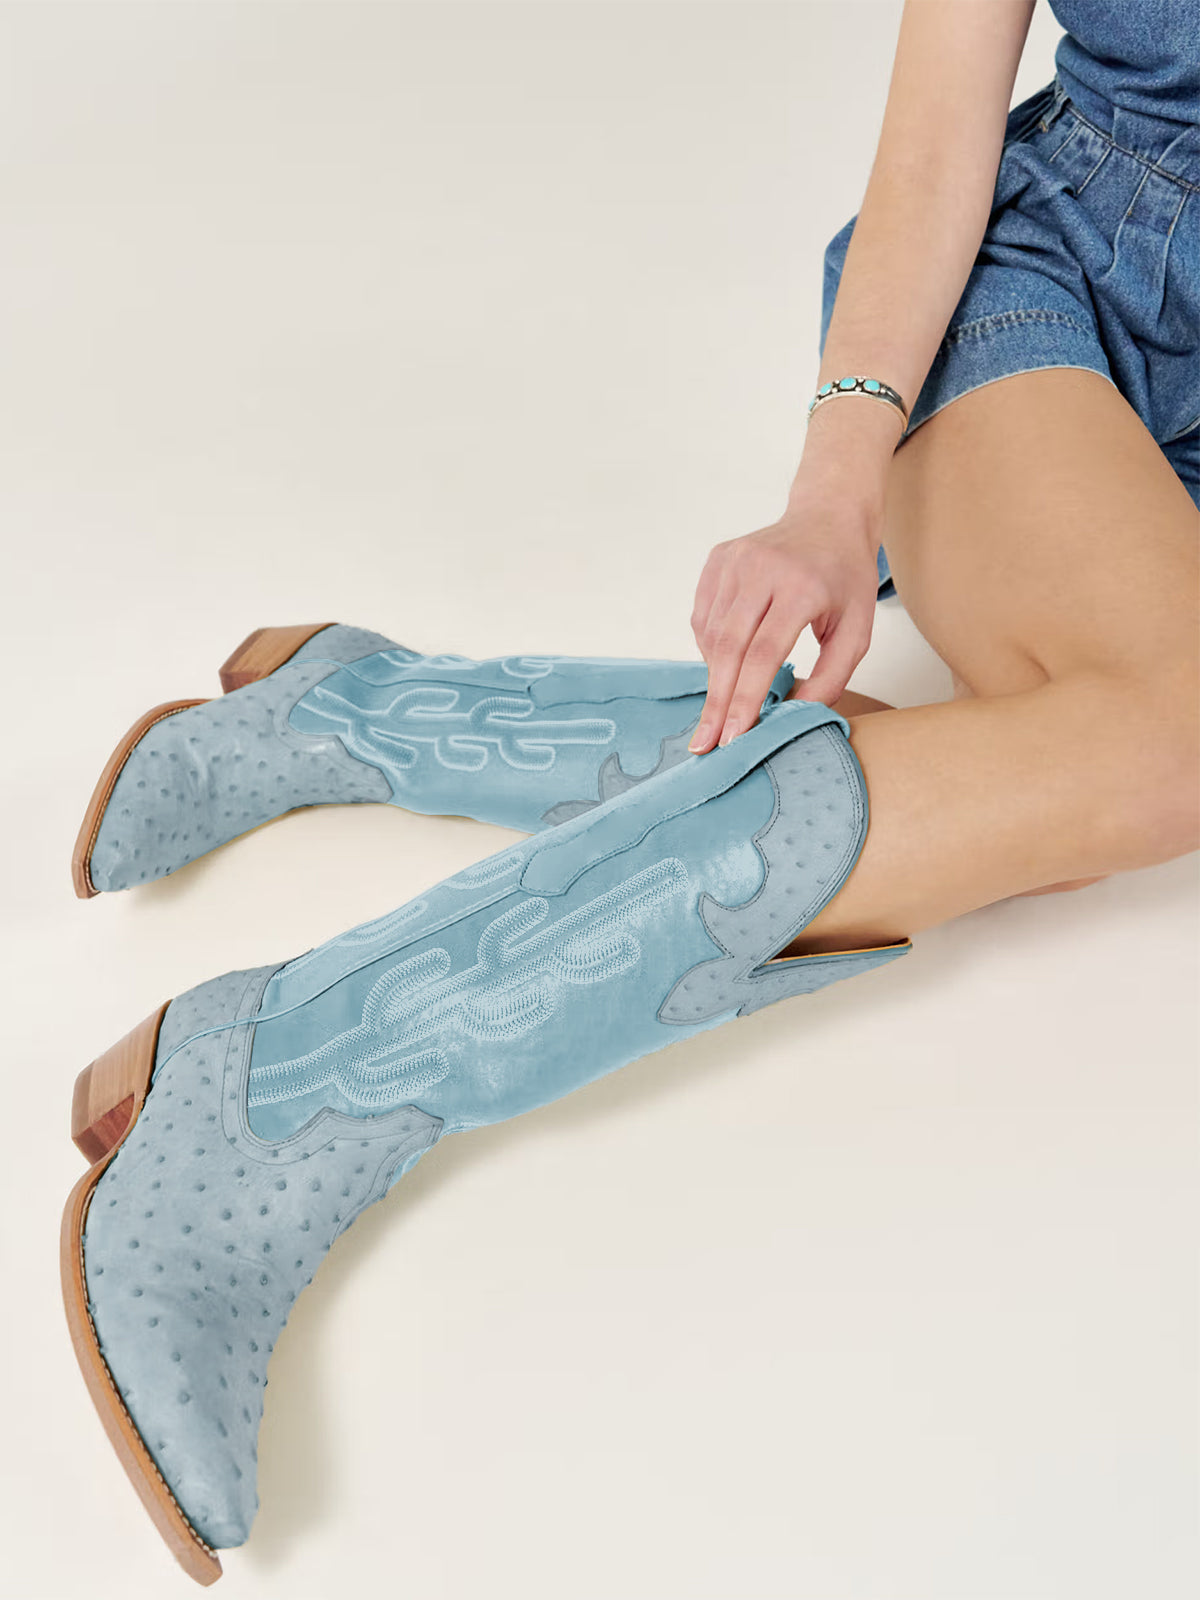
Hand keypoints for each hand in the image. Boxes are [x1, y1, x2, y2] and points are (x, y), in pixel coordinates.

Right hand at [688, 468, 883, 751]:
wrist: (829, 517)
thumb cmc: (846, 579)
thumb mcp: (858, 630)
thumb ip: (832, 677)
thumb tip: (793, 714)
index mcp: (801, 586)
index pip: (764, 653)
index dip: (746, 698)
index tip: (734, 736)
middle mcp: (762, 568)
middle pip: (729, 648)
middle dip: (717, 701)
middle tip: (706, 742)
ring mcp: (734, 560)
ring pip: (711, 634)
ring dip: (716, 676)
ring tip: (727, 700)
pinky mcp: (718, 559)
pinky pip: (704, 617)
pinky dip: (711, 648)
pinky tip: (729, 660)